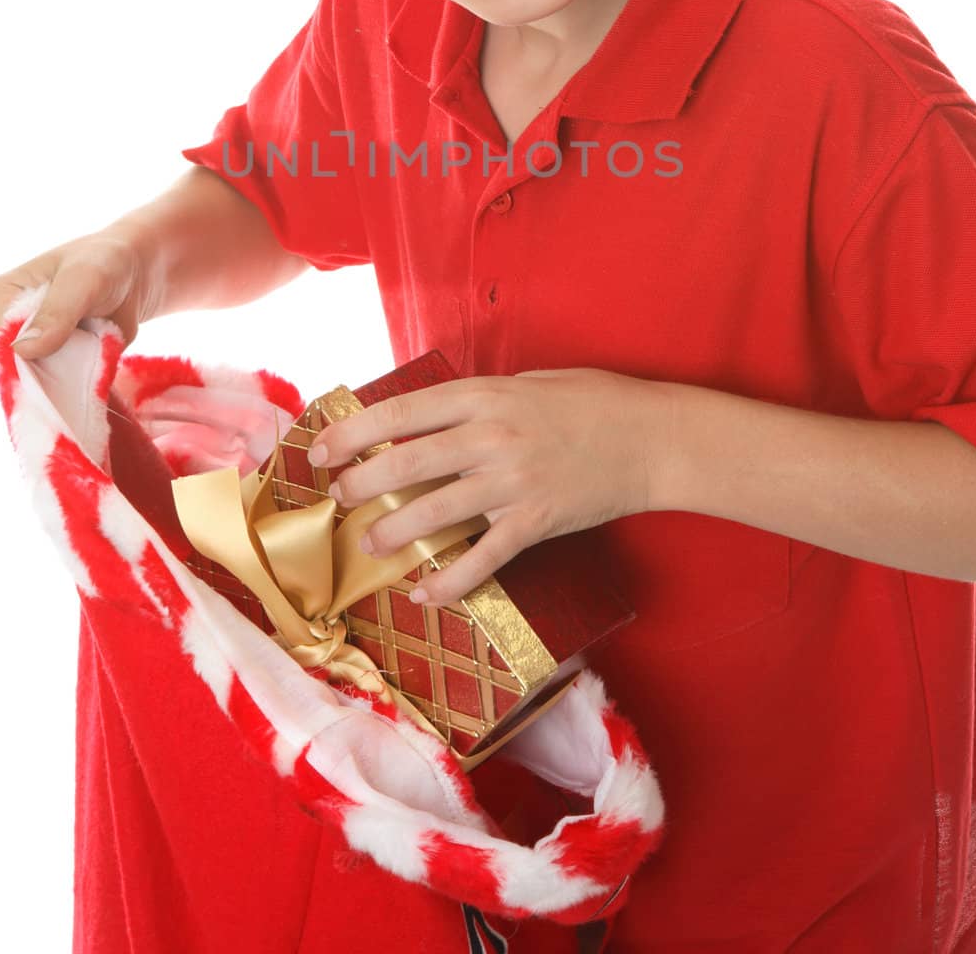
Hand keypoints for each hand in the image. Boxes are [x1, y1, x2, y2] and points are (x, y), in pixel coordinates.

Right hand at [0, 231, 151, 378]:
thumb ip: (57, 311)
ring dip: (64, 379)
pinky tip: (92, 369)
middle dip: (50, 369)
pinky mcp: (35, 371)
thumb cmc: (103, 264)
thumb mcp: (85, 279)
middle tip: (88, 345)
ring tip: (90, 349)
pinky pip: (46, 395)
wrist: (129, 276)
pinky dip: (71, 390)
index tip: (75, 341)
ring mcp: (12, 355)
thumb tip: (22, 350)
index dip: (34, 355)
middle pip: (9, 373)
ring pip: (28, 389)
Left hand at [310, 368, 676, 606]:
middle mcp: (493, 436)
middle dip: (362, 482)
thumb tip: (425, 419)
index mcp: (486, 395)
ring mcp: (515, 480)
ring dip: (393, 530)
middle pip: (409, 461)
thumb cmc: (591, 402)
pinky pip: (484, 556)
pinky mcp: (537, 520)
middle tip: (337, 497)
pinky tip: (425, 593)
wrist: (652, 437)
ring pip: (436, 510)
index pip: (404, 411)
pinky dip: (451, 580)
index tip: (323, 447)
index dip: (356, 431)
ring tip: (368, 543)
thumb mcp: (527, 382)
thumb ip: (478, 401)